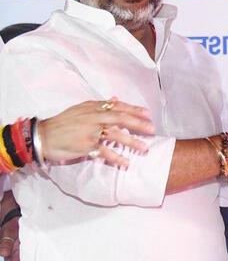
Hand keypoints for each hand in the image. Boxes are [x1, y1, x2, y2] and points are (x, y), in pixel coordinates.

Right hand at [39, 98, 153, 166]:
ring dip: (132, 142)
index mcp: (93, 107)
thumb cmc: (63, 123)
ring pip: (115, 135)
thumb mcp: (81, 110)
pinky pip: (104, 152)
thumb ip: (99, 106)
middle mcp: (93, 117)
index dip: (134, 110)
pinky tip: (126, 162)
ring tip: (145, 148)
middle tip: (152, 130)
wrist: (43, 135)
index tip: (148, 114)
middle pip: (120, 118)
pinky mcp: (85, 145)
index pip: (118, 106)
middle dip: (138, 124)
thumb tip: (116, 99)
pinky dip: (116, 157)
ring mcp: (89, 131)